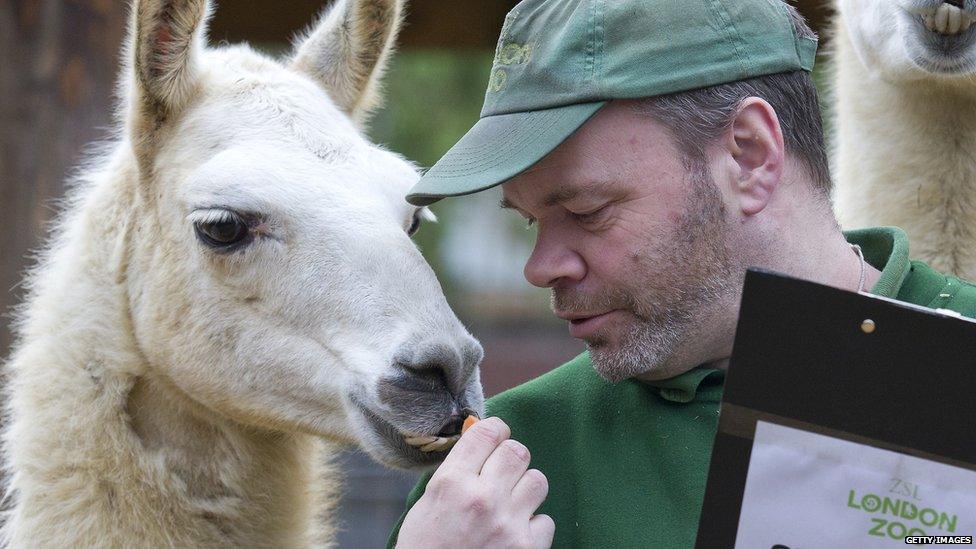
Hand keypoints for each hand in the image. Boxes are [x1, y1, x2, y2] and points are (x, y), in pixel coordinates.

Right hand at [396, 417, 553, 548]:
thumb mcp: (428, 505)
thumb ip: (455, 472)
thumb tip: (479, 439)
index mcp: (451, 483)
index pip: (486, 433)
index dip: (494, 430)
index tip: (495, 436)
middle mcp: (482, 498)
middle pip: (517, 451)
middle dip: (510, 458)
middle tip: (502, 471)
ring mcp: (508, 524)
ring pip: (537, 480)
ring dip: (525, 489)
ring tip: (510, 504)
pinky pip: (546, 520)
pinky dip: (532, 527)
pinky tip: (513, 534)